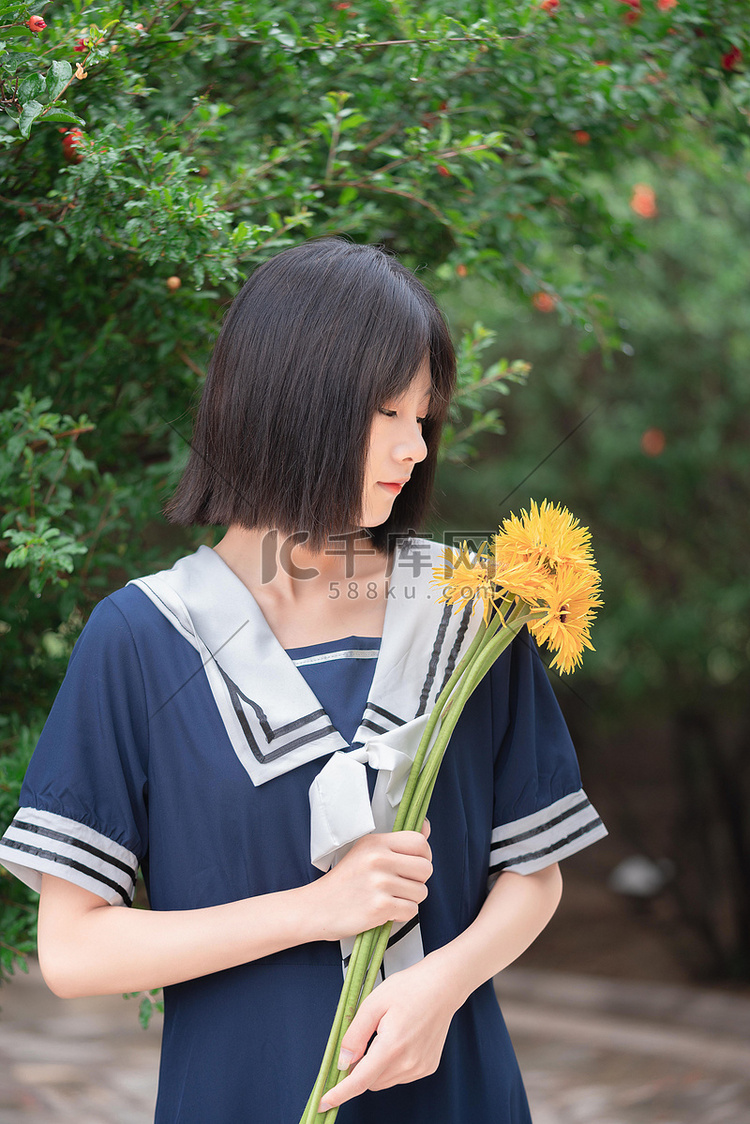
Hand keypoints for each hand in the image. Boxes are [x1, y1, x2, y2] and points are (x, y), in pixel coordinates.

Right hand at [312, 820, 431, 940]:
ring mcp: (379, 883)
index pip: (419, 842)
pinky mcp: (380, 907)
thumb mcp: (365, 852)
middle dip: (419, 881)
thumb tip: (427, 829)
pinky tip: (386, 911)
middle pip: (425, 868)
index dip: (424, 856)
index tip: (414, 865)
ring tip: (390, 898)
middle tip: (401, 886)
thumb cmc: (343, 882)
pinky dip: (402, 915)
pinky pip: (411, 911)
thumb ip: (396, 843)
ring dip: (410, 900)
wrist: (316, 907)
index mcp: (375, 843)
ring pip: (421, 892)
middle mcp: (378, 859)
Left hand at [317, 954, 457, 1112]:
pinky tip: (399, 1039)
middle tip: (361, 1042)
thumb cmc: (411, 987)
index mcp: (393, 1045)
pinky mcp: (427, 1067)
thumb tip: (343, 1060)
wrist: (444, 985)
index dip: (339, 1094)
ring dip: (376, 1066)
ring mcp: (420, 1067)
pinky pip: (400, 1075)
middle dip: (359, 1069)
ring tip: (387, 1032)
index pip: (360, 1081)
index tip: (324, 1102)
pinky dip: (391, 1064)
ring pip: (384, 1080)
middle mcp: (409, 1062)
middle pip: (370, 1081)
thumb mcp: (374, 1002)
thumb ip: (355, 1034)